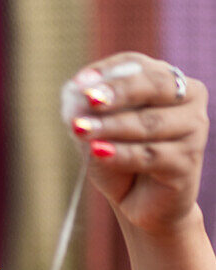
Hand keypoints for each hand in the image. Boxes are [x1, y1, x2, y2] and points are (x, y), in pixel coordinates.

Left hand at [65, 53, 208, 235]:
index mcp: (168, 80)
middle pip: (153, 86)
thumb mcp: (98, 130)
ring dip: (112, 126)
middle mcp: (188, 98)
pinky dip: (121, 154)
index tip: (79, 84)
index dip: (108, 74)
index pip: (137, 65)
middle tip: (87, 99)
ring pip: (149, 123)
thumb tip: (76, 94)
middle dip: (117, 93)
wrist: (140, 204)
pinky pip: (150, 154)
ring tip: (81, 130)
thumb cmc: (120, 159)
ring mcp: (193, 129)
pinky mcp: (188, 161)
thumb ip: (88, 111)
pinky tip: (99, 152)